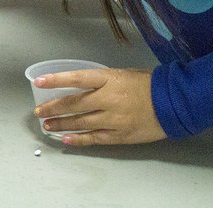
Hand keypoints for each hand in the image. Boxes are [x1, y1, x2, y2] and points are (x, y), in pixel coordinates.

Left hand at [33, 67, 165, 144]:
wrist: (174, 103)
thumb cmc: (148, 84)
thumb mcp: (123, 74)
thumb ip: (102, 81)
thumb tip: (82, 87)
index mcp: (109, 79)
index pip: (76, 78)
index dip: (56, 80)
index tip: (39, 82)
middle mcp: (109, 99)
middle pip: (74, 103)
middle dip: (53, 108)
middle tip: (38, 112)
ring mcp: (114, 119)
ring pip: (81, 122)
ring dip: (62, 124)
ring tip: (47, 126)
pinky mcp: (120, 135)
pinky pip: (95, 138)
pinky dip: (79, 139)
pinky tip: (66, 139)